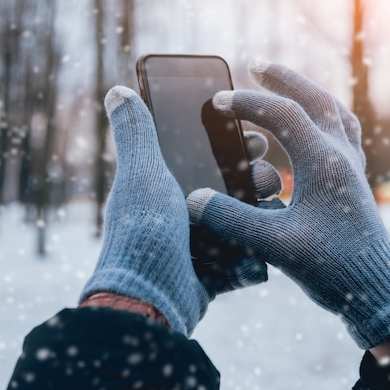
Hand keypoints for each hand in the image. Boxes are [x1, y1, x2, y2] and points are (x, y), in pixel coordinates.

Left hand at [80, 87, 280, 335]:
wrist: (150, 299)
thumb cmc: (142, 231)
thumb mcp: (141, 174)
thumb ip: (135, 133)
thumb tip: (115, 90)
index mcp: (164, 187)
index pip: (203, 155)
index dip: (230, 143)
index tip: (252, 136)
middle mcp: (181, 212)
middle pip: (226, 185)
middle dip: (252, 175)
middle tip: (268, 171)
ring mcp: (197, 242)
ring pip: (238, 218)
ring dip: (259, 208)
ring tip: (274, 200)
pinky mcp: (212, 270)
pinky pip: (242, 252)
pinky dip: (257, 242)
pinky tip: (273, 231)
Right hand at [187, 61, 389, 348]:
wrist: (378, 292)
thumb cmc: (334, 268)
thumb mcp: (277, 245)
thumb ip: (233, 221)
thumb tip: (194, 200)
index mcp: (324, 162)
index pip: (283, 114)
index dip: (248, 102)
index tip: (218, 101)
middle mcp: (342, 157)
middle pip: (316, 100)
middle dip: (285, 79)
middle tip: (258, 66)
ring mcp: (352, 168)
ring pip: (335, 114)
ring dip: (310, 94)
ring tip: (287, 88)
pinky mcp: (356, 183)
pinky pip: (345, 135)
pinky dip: (326, 120)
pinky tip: (313, 131)